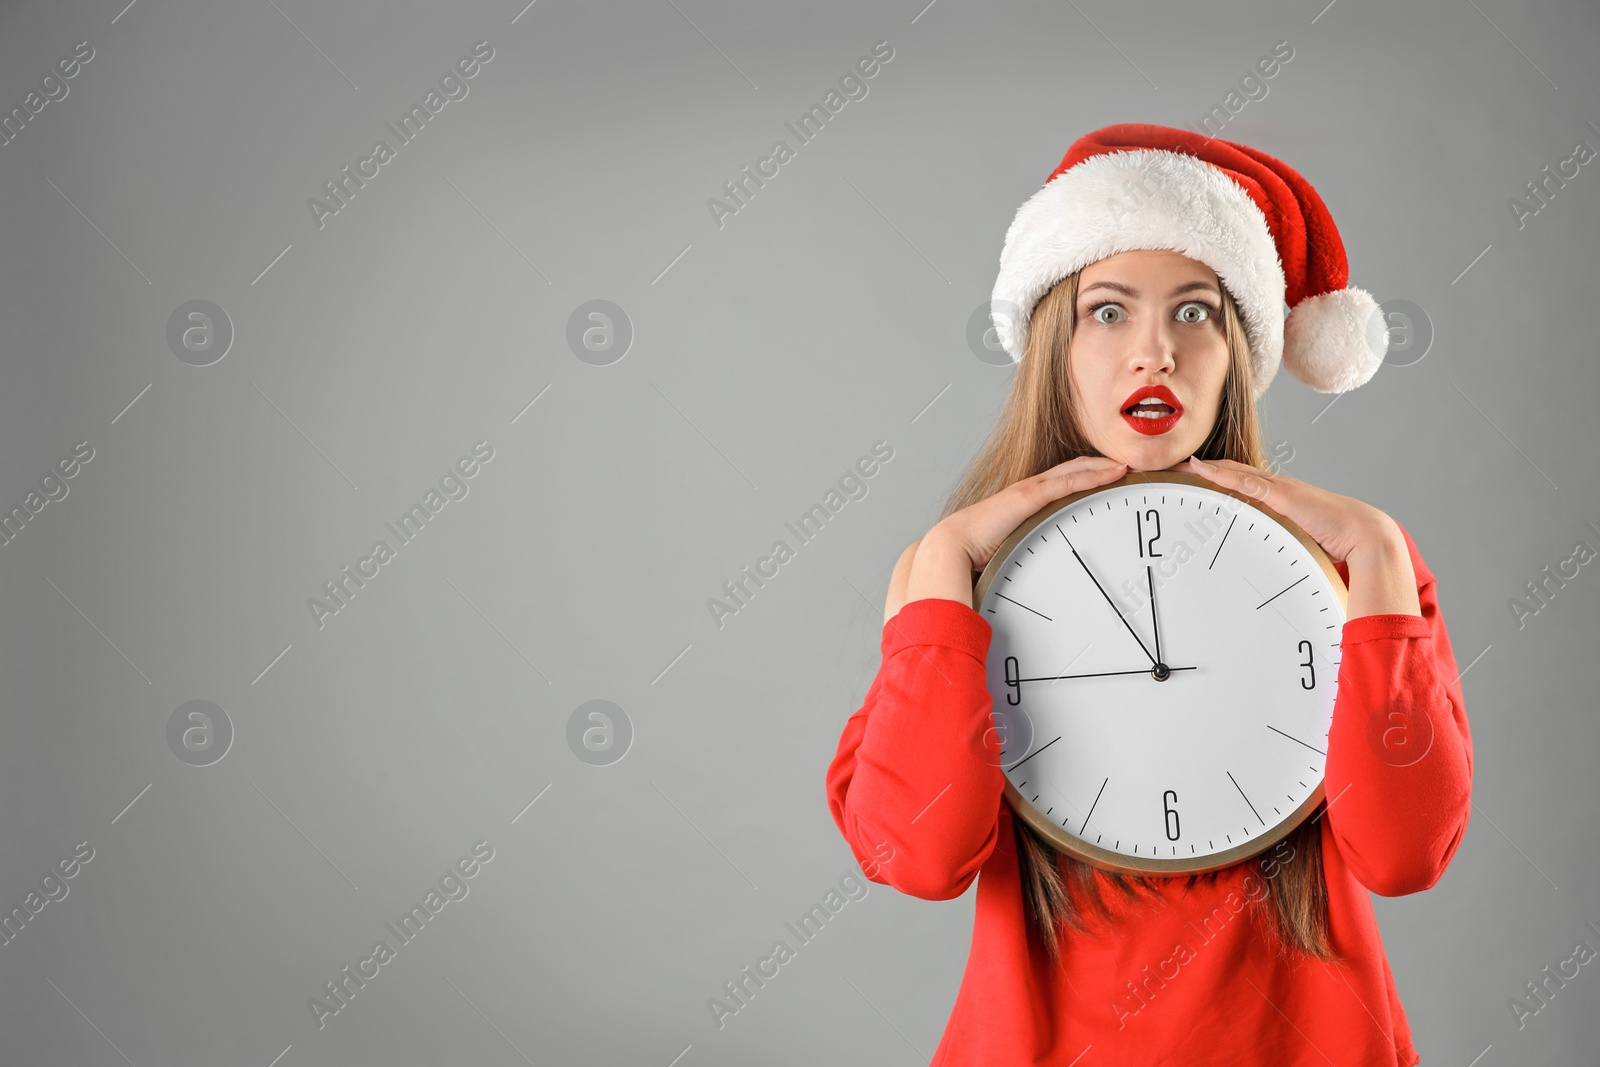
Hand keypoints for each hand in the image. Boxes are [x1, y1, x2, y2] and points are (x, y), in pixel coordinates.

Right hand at [932, 455, 1129, 573]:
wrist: (951, 547)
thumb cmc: (972, 553)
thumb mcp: (1008, 550)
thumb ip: (1022, 554)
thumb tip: (1033, 574)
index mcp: (1022, 503)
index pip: (1060, 482)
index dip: (1085, 475)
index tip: (1109, 478)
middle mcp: (1028, 491)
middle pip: (1072, 469)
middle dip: (1099, 465)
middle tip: (1126, 467)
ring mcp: (1029, 491)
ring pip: (1075, 470)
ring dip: (1102, 466)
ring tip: (1126, 466)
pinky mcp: (1030, 496)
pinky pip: (1069, 482)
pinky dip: (1094, 475)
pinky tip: (1114, 473)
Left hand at [1163, 457, 1393, 563]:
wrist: (1365, 535)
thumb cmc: (1336, 541)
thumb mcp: (1298, 542)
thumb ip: (1282, 544)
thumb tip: (1266, 565)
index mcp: (1281, 498)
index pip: (1243, 483)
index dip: (1218, 478)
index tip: (1192, 479)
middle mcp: (1278, 488)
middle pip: (1233, 473)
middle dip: (1204, 470)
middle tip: (1174, 468)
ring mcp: (1280, 489)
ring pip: (1235, 472)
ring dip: (1206, 469)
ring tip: (1180, 466)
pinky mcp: (1283, 495)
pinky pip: (1246, 482)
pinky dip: (1223, 474)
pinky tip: (1202, 470)